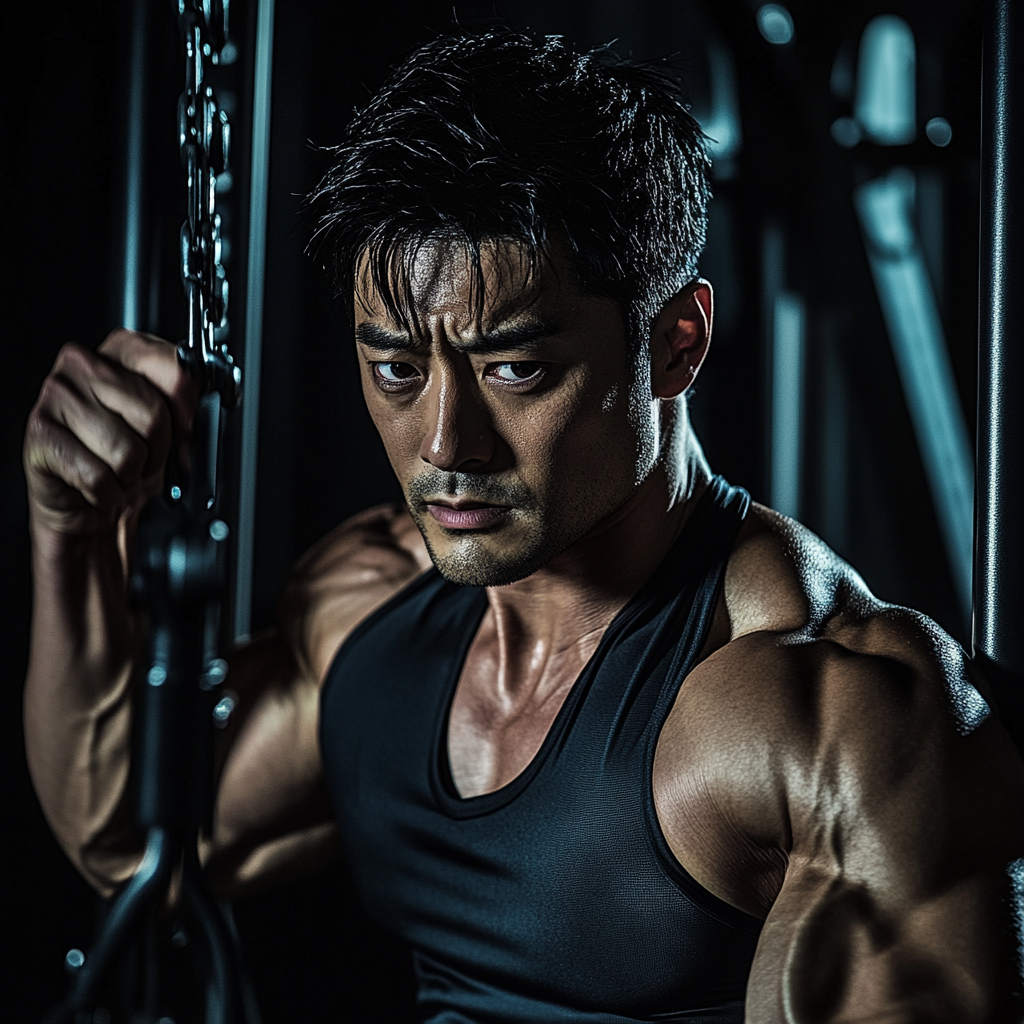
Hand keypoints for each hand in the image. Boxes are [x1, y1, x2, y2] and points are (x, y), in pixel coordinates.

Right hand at [24, 330, 198, 534]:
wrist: (87, 503)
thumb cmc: (123, 459)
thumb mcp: (165, 430)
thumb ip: (185, 411)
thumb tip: (195, 419)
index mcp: (120, 351)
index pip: (174, 367)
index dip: (187, 410)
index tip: (186, 430)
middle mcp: (83, 366)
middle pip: (153, 415)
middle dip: (158, 451)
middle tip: (145, 458)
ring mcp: (55, 397)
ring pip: (126, 450)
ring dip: (131, 476)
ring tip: (119, 471)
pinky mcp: (40, 435)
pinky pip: (97, 476)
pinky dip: (107, 493)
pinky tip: (99, 485)